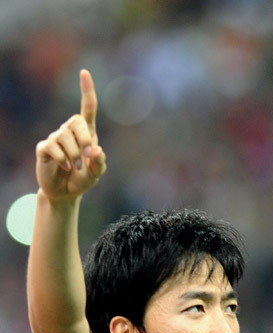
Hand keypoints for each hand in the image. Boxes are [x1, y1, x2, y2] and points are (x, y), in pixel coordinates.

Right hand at [35, 69, 106, 200]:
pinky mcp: (45, 148)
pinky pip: (53, 147)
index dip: (86, 91)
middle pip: (76, 121)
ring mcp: (56, 138)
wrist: (65, 193)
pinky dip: (62, 159)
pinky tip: (65, 167)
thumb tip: (97, 149)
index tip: (84, 72)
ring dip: (74, 155)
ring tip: (75, 167)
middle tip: (87, 156)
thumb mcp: (95, 174)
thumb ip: (99, 163)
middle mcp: (70, 131)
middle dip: (84, 139)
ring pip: (65, 137)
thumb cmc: (82, 180)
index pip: (87, 108)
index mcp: (87, 133)